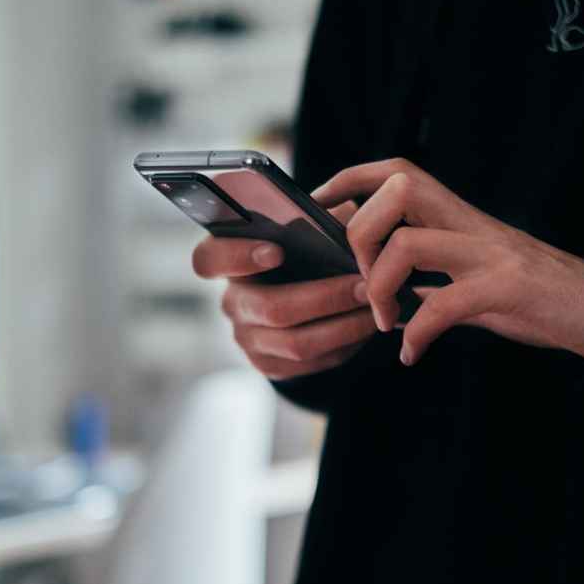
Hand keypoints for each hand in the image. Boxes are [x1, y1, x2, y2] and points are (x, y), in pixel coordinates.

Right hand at [192, 203, 377, 379]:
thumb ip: (315, 219)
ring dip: (343, 325)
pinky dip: (344, 344)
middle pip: (270, 308)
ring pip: (296, 342)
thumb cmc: (306, 250)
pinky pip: (310, 363)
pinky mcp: (269, 364)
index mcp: (228, 259)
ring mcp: (247, 337)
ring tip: (375, 307)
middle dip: (325, 297)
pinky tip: (365, 326)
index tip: (277, 250)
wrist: (306, 296)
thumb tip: (341, 220)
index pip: (208, 258)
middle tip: (365, 285)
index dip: (237, 257)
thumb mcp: (307, 227)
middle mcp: (232, 301)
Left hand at [312, 158, 583, 364]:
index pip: (394, 171)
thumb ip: (424, 275)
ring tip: (385, 322)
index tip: (318, 208)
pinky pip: (445, 304)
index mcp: (456, 215)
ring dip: (381, 288)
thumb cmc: (526, 293)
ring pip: (410, 244)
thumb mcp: (468, 275)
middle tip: (361, 281)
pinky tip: (412, 353)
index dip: (348, 180)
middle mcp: (469, 223)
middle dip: (361, 234)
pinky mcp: (507, 287)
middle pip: (397, 190)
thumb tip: (370, 285)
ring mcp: (489, 252)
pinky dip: (418, 333)